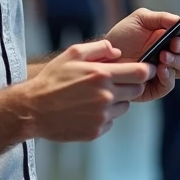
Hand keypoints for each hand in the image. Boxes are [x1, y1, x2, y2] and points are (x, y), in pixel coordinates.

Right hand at [19, 41, 153, 141]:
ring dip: (117, 101)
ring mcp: (102, 116)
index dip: (147, 70)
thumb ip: (98, 48)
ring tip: (95, 97)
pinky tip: (87, 110)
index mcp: (101, 75)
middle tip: (117, 82)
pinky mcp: (96, 130)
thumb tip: (118, 52)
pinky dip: (105, 116)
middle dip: (131, 85)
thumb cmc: (52, 79)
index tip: (146, 69)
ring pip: (124, 106)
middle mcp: (105, 96)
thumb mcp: (71, 54)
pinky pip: (111, 121)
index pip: (140, 73)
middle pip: (137, 90)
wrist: (33, 109)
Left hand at [105, 8, 179, 102]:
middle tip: (175, 43)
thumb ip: (161, 18)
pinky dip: (168, 76)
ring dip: (177, 60)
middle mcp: (174, 53)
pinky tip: (161, 69)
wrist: (104, 56)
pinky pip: (169, 84)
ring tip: (164, 55)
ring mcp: (167, 70)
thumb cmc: (123, 36)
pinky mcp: (157, 87)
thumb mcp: (140, 19)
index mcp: (173, 35)